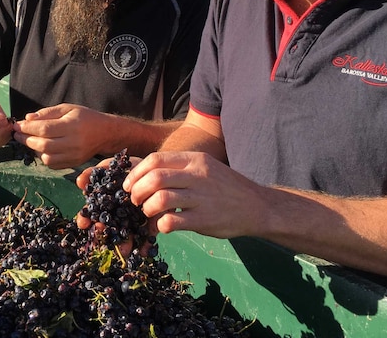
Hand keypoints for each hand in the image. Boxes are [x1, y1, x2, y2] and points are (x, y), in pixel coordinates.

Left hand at [12, 104, 115, 168]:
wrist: (105, 133)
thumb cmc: (85, 117)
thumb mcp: (68, 108)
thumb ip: (47, 113)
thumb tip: (27, 118)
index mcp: (72, 126)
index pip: (44, 129)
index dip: (27, 128)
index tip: (17, 125)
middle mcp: (74, 143)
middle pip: (43, 145)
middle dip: (26, 139)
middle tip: (17, 134)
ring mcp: (74, 156)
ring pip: (46, 157)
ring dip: (34, 149)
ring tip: (31, 140)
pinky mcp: (73, 164)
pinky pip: (53, 164)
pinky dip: (44, 157)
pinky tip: (42, 148)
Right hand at [75, 155, 149, 256]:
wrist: (157, 168)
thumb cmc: (131, 168)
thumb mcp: (112, 167)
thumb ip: (95, 173)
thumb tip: (79, 182)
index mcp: (106, 205)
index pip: (92, 215)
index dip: (85, 220)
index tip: (82, 223)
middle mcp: (118, 216)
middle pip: (107, 230)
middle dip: (103, 236)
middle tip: (101, 234)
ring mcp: (134, 222)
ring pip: (125, 237)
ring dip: (123, 245)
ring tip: (122, 250)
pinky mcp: (151, 226)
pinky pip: (147, 238)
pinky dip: (146, 247)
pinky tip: (145, 251)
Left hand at [123, 150, 259, 238]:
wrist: (258, 206)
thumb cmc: (225, 188)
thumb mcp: (204, 169)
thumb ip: (179, 170)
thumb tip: (143, 176)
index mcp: (195, 159)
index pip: (155, 160)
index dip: (136, 173)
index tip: (129, 185)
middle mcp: (197, 175)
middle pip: (154, 178)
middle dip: (137, 191)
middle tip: (135, 201)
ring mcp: (201, 197)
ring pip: (160, 199)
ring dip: (146, 209)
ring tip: (148, 214)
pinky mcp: (205, 219)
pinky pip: (172, 222)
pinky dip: (160, 226)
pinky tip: (163, 227)